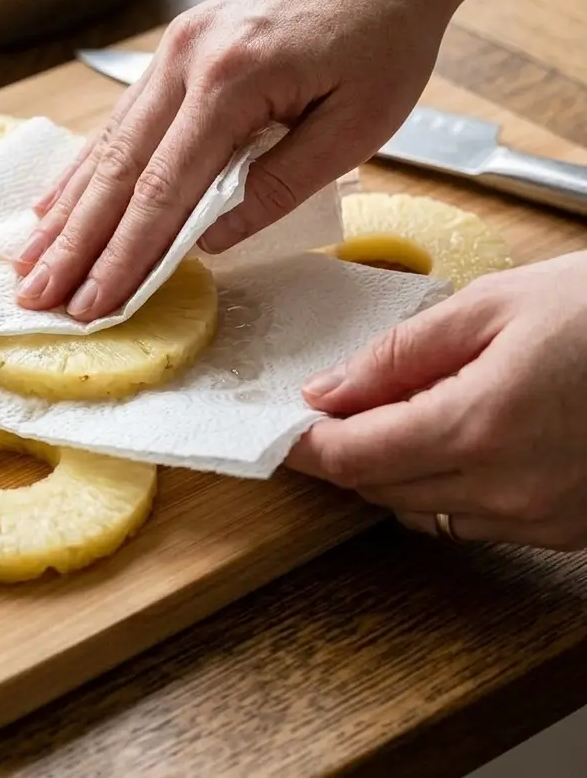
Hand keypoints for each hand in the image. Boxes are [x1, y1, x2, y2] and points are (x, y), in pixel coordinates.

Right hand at [12, 0, 458, 321]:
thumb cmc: (387, 33)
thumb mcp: (356, 124)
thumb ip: (278, 186)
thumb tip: (209, 241)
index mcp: (231, 82)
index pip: (163, 192)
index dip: (123, 257)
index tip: (92, 306)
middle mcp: (185, 62)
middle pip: (116, 171)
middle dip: (73, 244)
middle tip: (34, 296)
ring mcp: (174, 51)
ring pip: (107, 146)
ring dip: (66, 209)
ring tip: (29, 258)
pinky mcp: (177, 49)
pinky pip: (121, 119)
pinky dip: (86, 167)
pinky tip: (58, 198)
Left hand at [287, 252, 586, 551]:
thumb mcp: (492, 306)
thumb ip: (399, 354)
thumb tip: (328, 390)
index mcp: (480, 425)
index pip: (355, 457)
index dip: (305, 445)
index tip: (276, 428)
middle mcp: (508, 488)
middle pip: (380, 490)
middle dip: (342, 453)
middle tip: (326, 410)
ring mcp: (542, 517)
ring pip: (422, 511)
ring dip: (388, 472)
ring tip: (385, 417)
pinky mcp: (566, 528)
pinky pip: (472, 520)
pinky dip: (439, 485)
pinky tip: (446, 440)